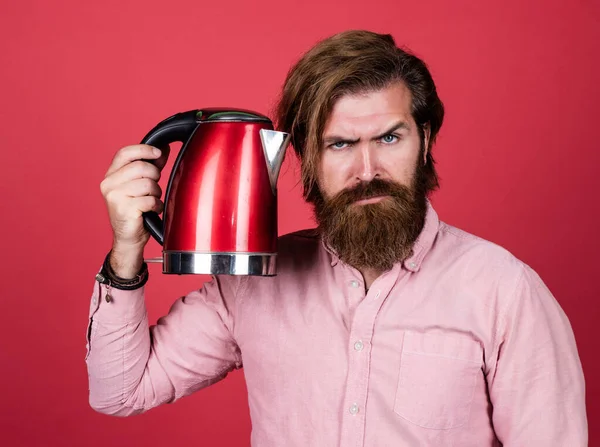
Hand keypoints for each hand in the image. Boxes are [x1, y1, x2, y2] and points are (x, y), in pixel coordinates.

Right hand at [100, 144, 169, 276]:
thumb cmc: (136, 211)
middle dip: (154, 176)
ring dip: (156, 193)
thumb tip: (163, 149)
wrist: (129, 237)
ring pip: (147, 184)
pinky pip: (150, 199)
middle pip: (141, 167)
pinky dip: (156, 205)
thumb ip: (151, 166)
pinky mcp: (124, 209)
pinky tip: (151, 210)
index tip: (158, 153)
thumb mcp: (141, 185)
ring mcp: (114, 196)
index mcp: (111, 175)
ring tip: (151, 201)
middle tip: (153, 188)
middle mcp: (109, 184)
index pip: (125, 153)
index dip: (144, 150)